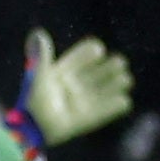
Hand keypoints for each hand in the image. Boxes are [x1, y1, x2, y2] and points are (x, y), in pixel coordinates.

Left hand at [7, 29, 134, 157]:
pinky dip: (113, 107)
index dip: (87, 54)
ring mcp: (77, 105)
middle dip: (107, 69)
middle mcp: (70, 89)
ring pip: (99, 93)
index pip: (76, 61)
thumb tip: (38, 32)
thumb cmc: (33, 100)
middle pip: (92, 76)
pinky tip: (125, 101)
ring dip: (113, 86)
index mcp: (58, 76)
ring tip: (127, 78)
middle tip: (121, 61)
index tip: (98, 48)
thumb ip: (42, 55)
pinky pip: (101, 113)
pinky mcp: (83, 120)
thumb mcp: (39, 75)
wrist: (32, 128)